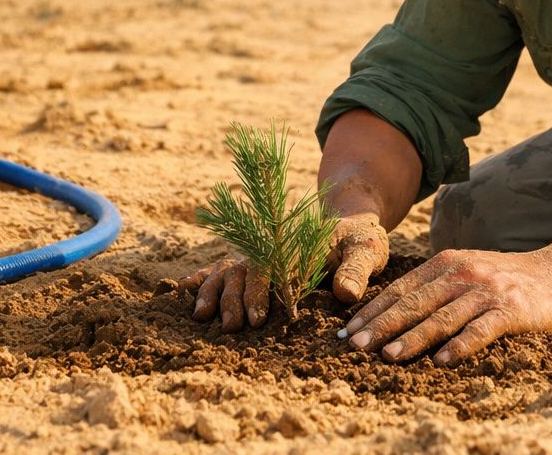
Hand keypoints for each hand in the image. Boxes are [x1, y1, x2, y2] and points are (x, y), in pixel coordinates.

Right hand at [176, 213, 389, 329]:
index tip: (257, 319)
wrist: (352, 225)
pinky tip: (184, 290)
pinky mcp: (256, 261)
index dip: (260, 292)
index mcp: (297, 245)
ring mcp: (261, 253)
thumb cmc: (362, 241)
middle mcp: (273, 247)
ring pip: (229, 268)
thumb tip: (345, 293)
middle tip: (231, 327)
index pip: (272, 267)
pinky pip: (224, 267)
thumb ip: (357, 269)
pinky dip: (204, 277)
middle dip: (234, 298)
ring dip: (214, 290)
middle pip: (245, 269)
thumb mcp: (367, 249)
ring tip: (201, 316)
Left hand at [340, 248, 551, 364]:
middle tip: (357, 346)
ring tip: (389, 357)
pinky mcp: (509, 310)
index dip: (373, 310)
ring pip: (442, 317)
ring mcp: (485, 291)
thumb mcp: (462, 271)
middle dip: (382, 325)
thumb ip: (431, 287)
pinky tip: (441, 361)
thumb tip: (387, 313)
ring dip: (414, 338)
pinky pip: (480, 330)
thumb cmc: (498, 278)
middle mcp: (461, 273)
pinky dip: (460, 345)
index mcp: (444, 263)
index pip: (401, 289)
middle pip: (415, 303)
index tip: (349, 331)